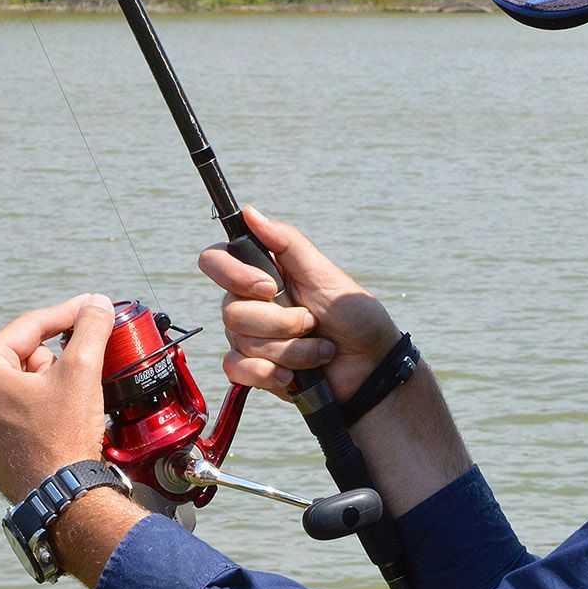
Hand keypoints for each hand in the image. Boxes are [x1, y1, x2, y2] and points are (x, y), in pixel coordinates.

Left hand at [0, 293, 114, 502]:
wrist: (59, 498)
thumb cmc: (63, 436)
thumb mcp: (82, 371)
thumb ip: (90, 328)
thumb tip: (96, 304)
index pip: (31, 326)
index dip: (68, 313)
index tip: (93, 306)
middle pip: (25, 354)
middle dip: (58, 359)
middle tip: (83, 373)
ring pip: (22, 382)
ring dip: (50, 384)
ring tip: (71, 406)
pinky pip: (16, 410)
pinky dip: (39, 408)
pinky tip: (60, 423)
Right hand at [198, 207, 399, 401]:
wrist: (371, 367)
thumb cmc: (355, 318)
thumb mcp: (325, 274)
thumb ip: (286, 242)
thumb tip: (249, 212)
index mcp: (264, 274)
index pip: (216, 261)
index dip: (233, 274)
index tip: (269, 286)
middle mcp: (251, 304)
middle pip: (230, 310)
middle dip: (279, 322)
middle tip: (312, 322)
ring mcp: (251, 338)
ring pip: (241, 341)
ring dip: (290, 350)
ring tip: (319, 349)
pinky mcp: (255, 370)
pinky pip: (236, 369)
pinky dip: (268, 373)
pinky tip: (292, 376)